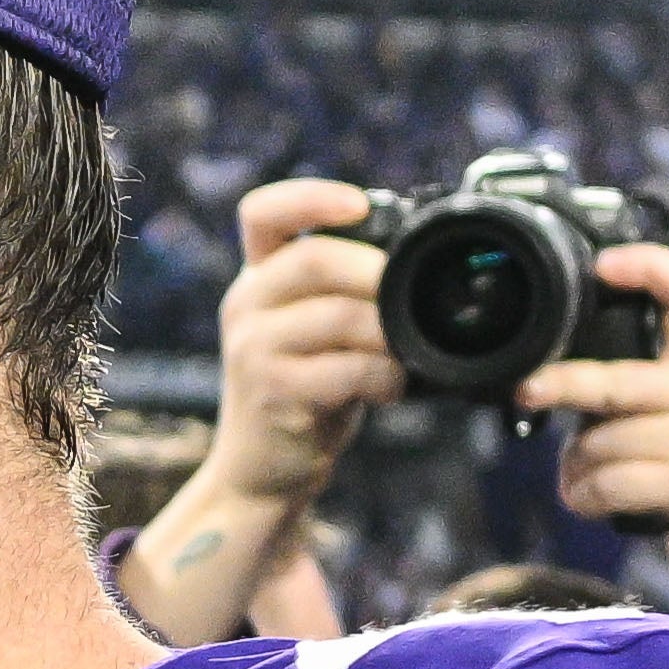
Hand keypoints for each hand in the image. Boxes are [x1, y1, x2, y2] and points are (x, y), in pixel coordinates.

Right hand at [124, 181, 392, 645]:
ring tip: (407, 352)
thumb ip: (344, 290)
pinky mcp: (271, 393)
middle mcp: (246, 304)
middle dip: (375, 272)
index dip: (313, 197)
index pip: (264, 212)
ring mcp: (252, 349)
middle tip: (411, 295)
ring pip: (337, 315)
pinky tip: (392, 386)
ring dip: (389, 332)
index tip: (361, 207)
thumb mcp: (313, 329)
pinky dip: (384, 375)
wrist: (261, 470)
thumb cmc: (304, 392)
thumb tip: (421, 251)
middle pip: (312, 259)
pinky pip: (346, 369)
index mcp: (258, 277)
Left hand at [522, 243, 668, 668]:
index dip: (649, 267)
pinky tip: (605, 508)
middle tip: (526, 391)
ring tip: (597, 486)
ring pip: (600, 443)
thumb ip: (624, 397)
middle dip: (560, 387)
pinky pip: (608, 483)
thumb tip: (541, 386)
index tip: (603, 264)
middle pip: (614, 381)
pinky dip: (588, 500)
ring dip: (577, 473)